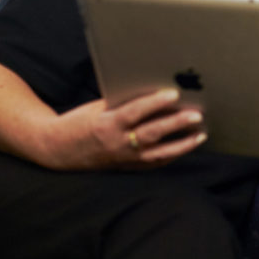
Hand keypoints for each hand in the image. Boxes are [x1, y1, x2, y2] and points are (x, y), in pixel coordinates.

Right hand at [45, 88, 207, 170]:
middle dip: (176, 123)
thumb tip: (151, 90)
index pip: (135, 112)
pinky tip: (187, 146)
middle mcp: (117, 144)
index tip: (173, 93)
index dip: (155, 103)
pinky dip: (172, 155)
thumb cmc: (78, 122)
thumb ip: (122, 102)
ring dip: (182, 144)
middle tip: (197, 114)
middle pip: (152, 134)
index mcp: (106, 124)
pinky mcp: (127, 167)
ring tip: (201, 134)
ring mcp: (123, 159)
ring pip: (158, 153)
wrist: (57, 150)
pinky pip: (154, 163)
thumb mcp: (97, 108)